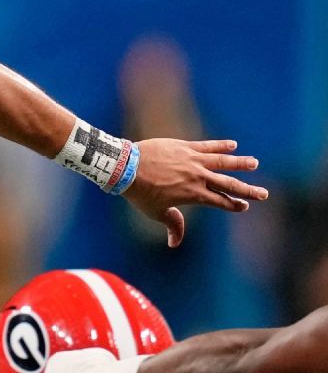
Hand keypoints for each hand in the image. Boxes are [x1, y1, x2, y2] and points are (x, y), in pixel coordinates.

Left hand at [122, 138, 267, 247]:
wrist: (126, 168)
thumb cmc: (140, 192)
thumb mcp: (156, 213)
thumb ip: (172, 225)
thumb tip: (174, 243)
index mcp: (194, 195)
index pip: (220, 202)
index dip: (233, 205)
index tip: (244, 207)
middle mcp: (198, 177)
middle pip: (228, 184)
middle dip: (247, 190)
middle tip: (263, 193)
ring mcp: (192, 160)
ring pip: (222, 161)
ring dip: (240, 163)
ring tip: (254, 163)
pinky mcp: (184, 146)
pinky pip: (206, 145)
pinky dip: (220, 145)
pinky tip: (233, 144)